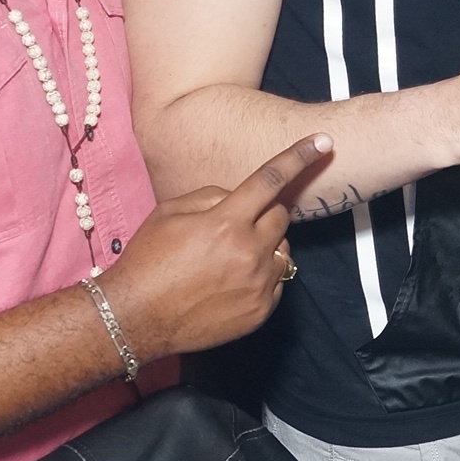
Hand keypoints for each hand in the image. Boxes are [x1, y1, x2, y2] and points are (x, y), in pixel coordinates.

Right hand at [98, 134, 333, 359]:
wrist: (135, 318)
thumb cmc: (148, 260)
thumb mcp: (170, 213)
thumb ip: (212, 196)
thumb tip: (239, 196)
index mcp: (226, 223)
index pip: (271, 180)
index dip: (299, 157)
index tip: (324, 142)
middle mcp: (249, 252)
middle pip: (280, 216)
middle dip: (264, 213)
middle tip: (236, 225)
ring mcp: (258, 284)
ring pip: (282, 249)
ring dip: (264, 245)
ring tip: (228, 258)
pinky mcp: (261, 310)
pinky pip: (278, 280)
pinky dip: (262, 274)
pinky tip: (231, 281)